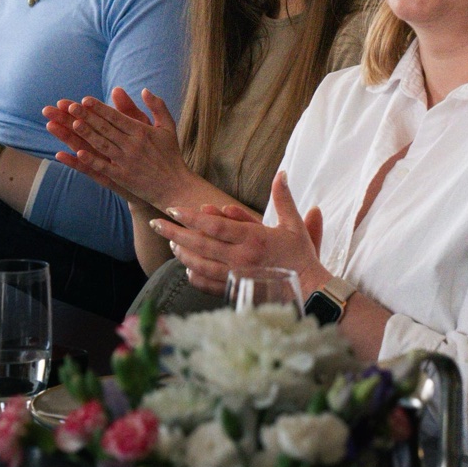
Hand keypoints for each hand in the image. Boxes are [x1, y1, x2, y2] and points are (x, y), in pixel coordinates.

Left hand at [42, 87, 193, 209]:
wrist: (175, 186)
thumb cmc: (171, 154)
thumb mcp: (168, 127)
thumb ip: (157, 106)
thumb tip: (145, 90)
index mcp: (142, 131)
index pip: (116, 117)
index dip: (99, 108)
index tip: (84, 99)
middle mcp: (133, 145)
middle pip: (106, 128)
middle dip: (87, 116)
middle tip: (70, 107)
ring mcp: (126, 161)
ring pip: (102, 145)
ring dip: (86, 134)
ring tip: (71, 124)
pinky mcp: (123, 177)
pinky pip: (104, 167)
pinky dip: (91, 160)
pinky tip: (78, 153)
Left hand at [151, 171, 326, 297]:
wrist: (310, 291)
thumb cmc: (301, 256)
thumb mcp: (293, 224)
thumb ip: (283, 198)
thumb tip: (281, 174)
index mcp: (253, 239)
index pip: (214, 225)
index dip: (191, 217)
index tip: (174, 209)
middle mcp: (240, 258)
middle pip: (199, 244)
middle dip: (175, 232)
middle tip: (157, 222)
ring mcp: (236, 277)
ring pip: (200, 264)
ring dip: (182, 253)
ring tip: (171, 242)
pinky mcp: (237, 292)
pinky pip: (209, 285)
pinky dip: (195, 276)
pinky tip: (187, 269)